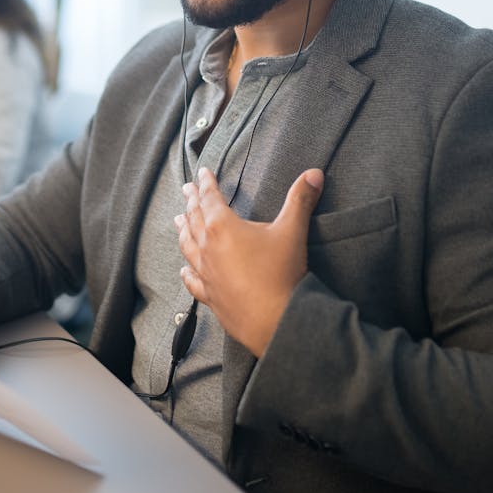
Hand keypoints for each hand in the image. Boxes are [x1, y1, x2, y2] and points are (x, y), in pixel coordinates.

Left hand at [176, 166, 323, 357]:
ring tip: (178, 220)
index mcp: (223, 227)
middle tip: (186, 189)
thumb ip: (301, 199)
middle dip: (191, 201)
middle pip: (194, 219)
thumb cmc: (282, 273)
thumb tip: (314, 174)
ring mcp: (206, 274)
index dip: (206, 183)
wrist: (276, 320)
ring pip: (188, 246)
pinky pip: (193, 281)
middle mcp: (208, 248)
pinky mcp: (210, 296)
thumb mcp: (293, 230)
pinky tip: (184, 270)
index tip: (202, 173)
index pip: (210, 198)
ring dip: (183, 230)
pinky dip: (187, 272)